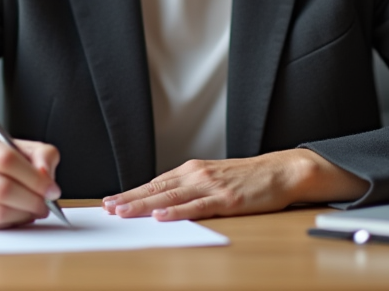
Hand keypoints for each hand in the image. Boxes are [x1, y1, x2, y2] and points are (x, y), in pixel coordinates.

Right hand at [0, 128, 61, 228]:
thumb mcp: (16, 146)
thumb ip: (41, 154)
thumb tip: (46, 176)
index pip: (6, 160)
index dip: (34, 178)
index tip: (52, 189)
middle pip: (2, 189)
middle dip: (32, 200)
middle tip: (45, 205)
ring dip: (23, 215)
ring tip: (33, 210)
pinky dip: (10, 223)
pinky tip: (16, 215)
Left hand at [102, 148, 368, 221]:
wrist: (281, 171)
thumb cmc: (249, 178)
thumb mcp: (214, 178)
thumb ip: (191, 188)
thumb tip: (164, 202)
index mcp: (192, 170)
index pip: (155, 183)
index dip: (132, 192)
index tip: (111, 201)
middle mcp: (197, 175)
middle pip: (157, 190)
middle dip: (130, 199)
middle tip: (108, 208)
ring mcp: (210, 187)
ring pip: (170, 198)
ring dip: (144, 206)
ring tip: (123, 212)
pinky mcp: (225, 200)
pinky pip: (196, 208)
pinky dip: (176, 213)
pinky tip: (161, 218)